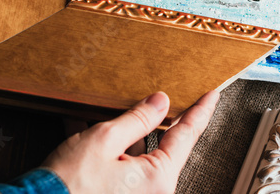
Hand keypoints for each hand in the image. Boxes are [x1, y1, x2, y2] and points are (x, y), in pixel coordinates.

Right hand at [44, 90, 219, 193]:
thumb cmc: (68, 184)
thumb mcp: (104, 140)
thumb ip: (137, 119)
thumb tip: (160, 103)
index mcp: (157, 178)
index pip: (187, 135)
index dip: (200, 111)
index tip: (212, 95)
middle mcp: (152, 191)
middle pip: (161, 144)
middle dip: (151, 120)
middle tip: (155, 98)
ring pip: (136, 152)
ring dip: (120, 131)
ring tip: (104, 110)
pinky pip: (119, 164)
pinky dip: (106, 146)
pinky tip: (85, 128)